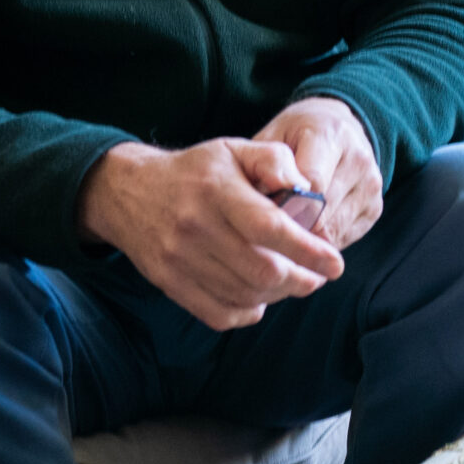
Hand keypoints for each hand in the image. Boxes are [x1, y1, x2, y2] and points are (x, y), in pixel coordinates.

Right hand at [77, 138, 343, 329]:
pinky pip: (217, 314)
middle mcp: (194, 226)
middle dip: (300, 280)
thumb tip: (307, 189)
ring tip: (293, 282)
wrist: (128, 192)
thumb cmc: (196, 171)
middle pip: (261, 271)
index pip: (269, 228)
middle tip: (317, 276)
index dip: (308, 250)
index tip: (335, 263)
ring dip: (278, 295)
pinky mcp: (168, 282)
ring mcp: (178, 258)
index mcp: (216, 189)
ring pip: (244, 295)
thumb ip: (275, 160)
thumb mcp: (235, 149)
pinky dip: (247, 313)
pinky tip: (260, 299)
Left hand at [254, 97, 383, 249]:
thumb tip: (258, 208)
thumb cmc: (296, 134)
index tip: (262, 218)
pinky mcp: (375, 208)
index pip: (312, 185)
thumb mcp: (272, 136)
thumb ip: (263, 167)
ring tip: (284, 231)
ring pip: (332, 231)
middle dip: (292, 227)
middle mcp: (358, 160)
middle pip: (323, 212)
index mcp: (331, 135)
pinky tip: (306, 229)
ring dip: (305, 238)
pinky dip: (320, 241)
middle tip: (267, 232)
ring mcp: (371, 186)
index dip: (285, 207)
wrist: (337, 126)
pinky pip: (342, 239)